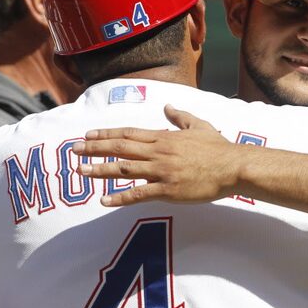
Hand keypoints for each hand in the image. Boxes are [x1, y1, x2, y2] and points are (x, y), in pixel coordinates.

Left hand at [72, 105, 245, 206]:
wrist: (233, 167)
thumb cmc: (219, 148)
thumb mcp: (199, 126)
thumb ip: (181, 116)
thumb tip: (168, 107)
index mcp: (165, 138)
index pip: (128, 134)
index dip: (106, 134)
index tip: (88, 135)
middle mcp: (159, 153)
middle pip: (120, 149)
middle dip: (94, 149)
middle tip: (74, 151)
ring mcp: (162, 172)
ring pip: (124, 169)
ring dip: (100, 170)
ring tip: (80, 171)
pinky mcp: (168, 190)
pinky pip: (139, 194)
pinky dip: (120, 198)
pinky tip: (105, 201)